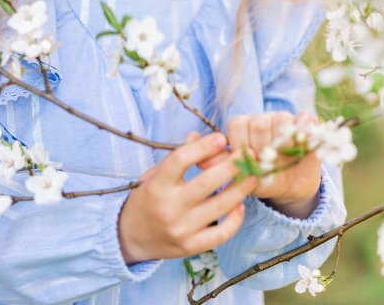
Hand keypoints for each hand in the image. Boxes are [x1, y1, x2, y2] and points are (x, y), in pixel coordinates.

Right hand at [117, 132, 256, 263]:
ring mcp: (181, 229)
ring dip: (240, 189)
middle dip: (232, 166)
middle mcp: (169, 207)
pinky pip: (221, 233)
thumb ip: (176, 156)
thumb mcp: (154, 174)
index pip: (181, 159)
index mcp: (158, 184)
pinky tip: (240, 205)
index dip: (204, 146)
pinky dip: (235, 219)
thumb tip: (198, 136)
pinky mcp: (191, 247)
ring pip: (220, 207)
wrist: (130, 237)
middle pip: (207, 182)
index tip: (221, 138)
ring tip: (253, 176)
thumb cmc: (145, 199)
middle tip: (248, 154)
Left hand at [226, 111, 320, 218]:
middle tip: (268, 165)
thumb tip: (201, 162)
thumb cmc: (262, 179)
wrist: (291, 189)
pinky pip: (305, 119)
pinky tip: (303, 143)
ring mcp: (286, 119)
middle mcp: (264, 118)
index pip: (238, 124)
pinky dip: (304, 129)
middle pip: (258, 123)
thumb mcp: (242, 177)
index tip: (249, 162)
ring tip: (284, 161)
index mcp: (245, 127)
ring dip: (283, 145)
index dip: (242, 145)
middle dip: (262, 149)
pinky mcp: (308, 123)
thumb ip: (223, 166)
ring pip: (281, 120)